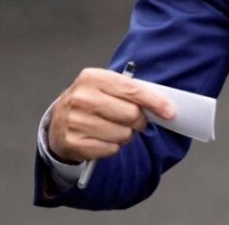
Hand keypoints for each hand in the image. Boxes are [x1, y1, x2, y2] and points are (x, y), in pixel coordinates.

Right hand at [48, 68, 175, 162]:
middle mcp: (81, 98)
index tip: (169, 112)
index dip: (155, 102)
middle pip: (131, 114)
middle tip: (132, 120)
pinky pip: (110, 149)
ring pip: (123, 134)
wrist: (59, 121)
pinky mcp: (73, 142)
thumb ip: (133, 92)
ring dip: (125, 135)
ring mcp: (74, 121)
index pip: (133, 90)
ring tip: (113, 128)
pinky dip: (112, 146)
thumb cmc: (91, 102)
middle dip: (138, 120)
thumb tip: (164, 107)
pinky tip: (102, 138)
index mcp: (92, 78)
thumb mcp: (107, 88)